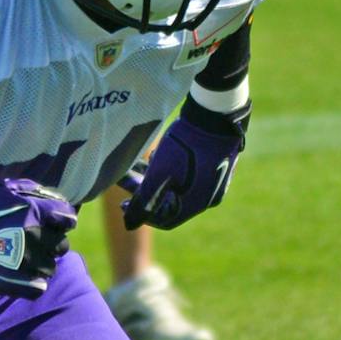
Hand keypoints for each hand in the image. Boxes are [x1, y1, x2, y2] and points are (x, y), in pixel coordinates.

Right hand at [0, 178, 76, 296]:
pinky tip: (22, 279)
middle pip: (61, 245)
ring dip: (40, 265)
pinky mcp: (12, 281)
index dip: (61, 222)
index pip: (67, 218)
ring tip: (23, 263)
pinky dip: (33, 284)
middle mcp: (33, 234)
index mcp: (32, 209)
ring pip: (49, 268)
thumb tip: (54, 201)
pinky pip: (37, 288)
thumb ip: (29, 192)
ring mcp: (23, 259)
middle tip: (34, 246)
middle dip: (51, 245)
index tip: (53, 226)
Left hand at [119, 102, 249, 230]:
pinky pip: (188, 174)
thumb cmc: (186, 146)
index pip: (166, 220)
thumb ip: (144, 200)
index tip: (124, 204)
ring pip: (178, 185)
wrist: (215, 114)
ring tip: (138, 163)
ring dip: (155, 177)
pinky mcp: (214, 163)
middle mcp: (208, 196)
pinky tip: (158, 153)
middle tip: (127, 179)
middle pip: (170, 201)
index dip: (143, 215)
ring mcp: (213, 179)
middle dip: (145, 190)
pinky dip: (170, 169)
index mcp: (197, 203)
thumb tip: (129, 224)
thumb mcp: (160, 174)